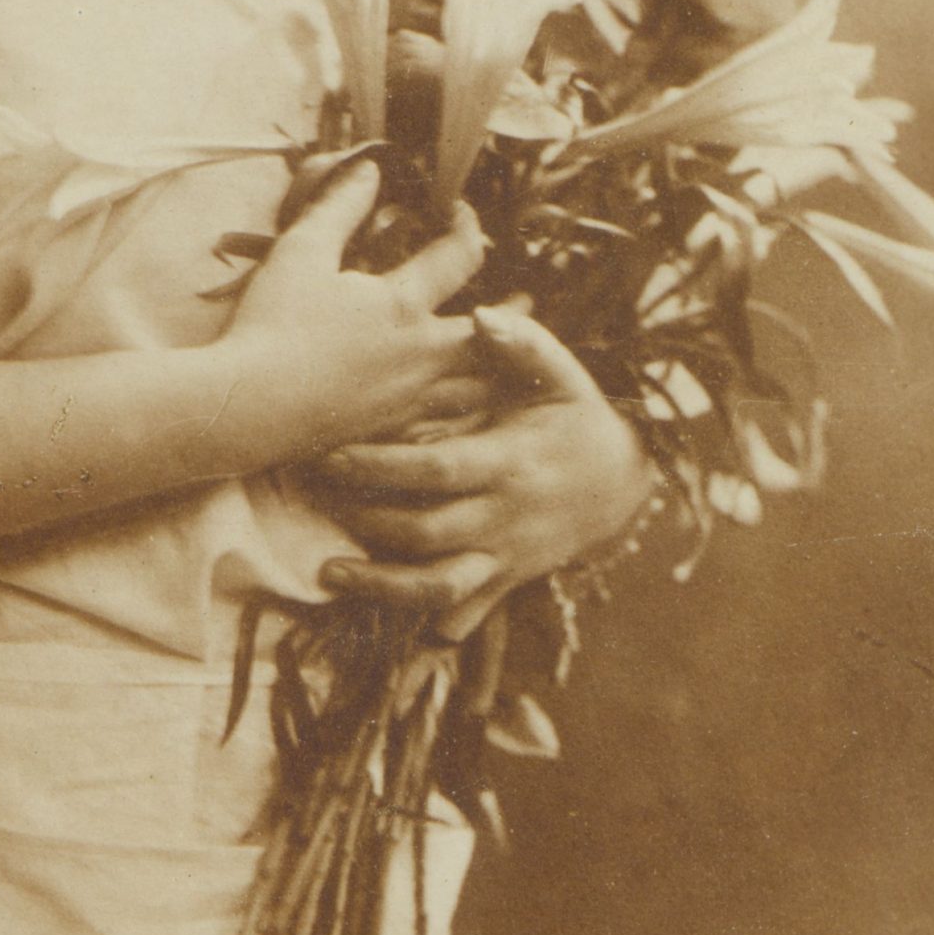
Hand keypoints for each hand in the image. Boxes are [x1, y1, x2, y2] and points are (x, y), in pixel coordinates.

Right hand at [224, 161, 486, 460]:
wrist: (249, 408)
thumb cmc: (272, 325)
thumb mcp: (301, 251)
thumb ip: (340, 207)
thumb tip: (370, 169)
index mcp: (404, 306)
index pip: (460, 256)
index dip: (467, 225)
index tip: (460, 213)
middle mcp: (421, 355)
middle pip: (491, 334)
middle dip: (515, 315)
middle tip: (527, 303)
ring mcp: (410, 400)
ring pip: (477, 387)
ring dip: (493, 368)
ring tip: (500, 358)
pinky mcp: (392, 433)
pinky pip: (446, 422)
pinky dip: (460, 408)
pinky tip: (454, 404)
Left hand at [304, 305, 655, 630]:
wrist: (620, 481)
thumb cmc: (575, 415)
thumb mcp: (561, 372)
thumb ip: (522, 341)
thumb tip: (480, 314)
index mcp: (511, 461)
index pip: (438, 469)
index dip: (383, 465)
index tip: (332, 454)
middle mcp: (506, 516)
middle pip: (426, 531)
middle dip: (365, 518)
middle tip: (313, 499)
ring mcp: (505, 556)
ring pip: (439, 587)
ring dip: (381, 585)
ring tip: (329, 572)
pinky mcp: (504, 582)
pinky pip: (461, 612)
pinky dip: (420, 620)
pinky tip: (373, 612)